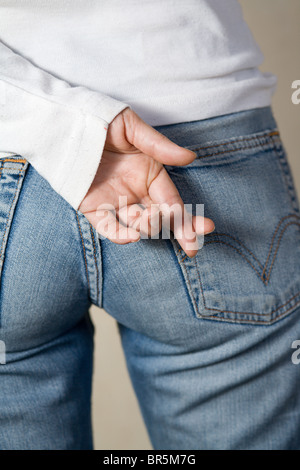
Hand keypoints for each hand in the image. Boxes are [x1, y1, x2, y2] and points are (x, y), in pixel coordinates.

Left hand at [79, 107, 213, 257]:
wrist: (67, 123)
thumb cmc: (102, 120)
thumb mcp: (133, 129)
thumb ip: (160, 146)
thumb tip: (190, 157)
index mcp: (150, 175)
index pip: (174, 201)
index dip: (189, 217)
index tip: (205, 229)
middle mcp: (136, 192)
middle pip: (162, 219)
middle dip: (179, 233)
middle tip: (191, 245)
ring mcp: (115, 202)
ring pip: (139, 226)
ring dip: (149, 227)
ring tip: (148, 216)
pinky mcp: (93, 208)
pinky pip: (108, 228)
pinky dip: (119, 235)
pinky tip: (131, 236)